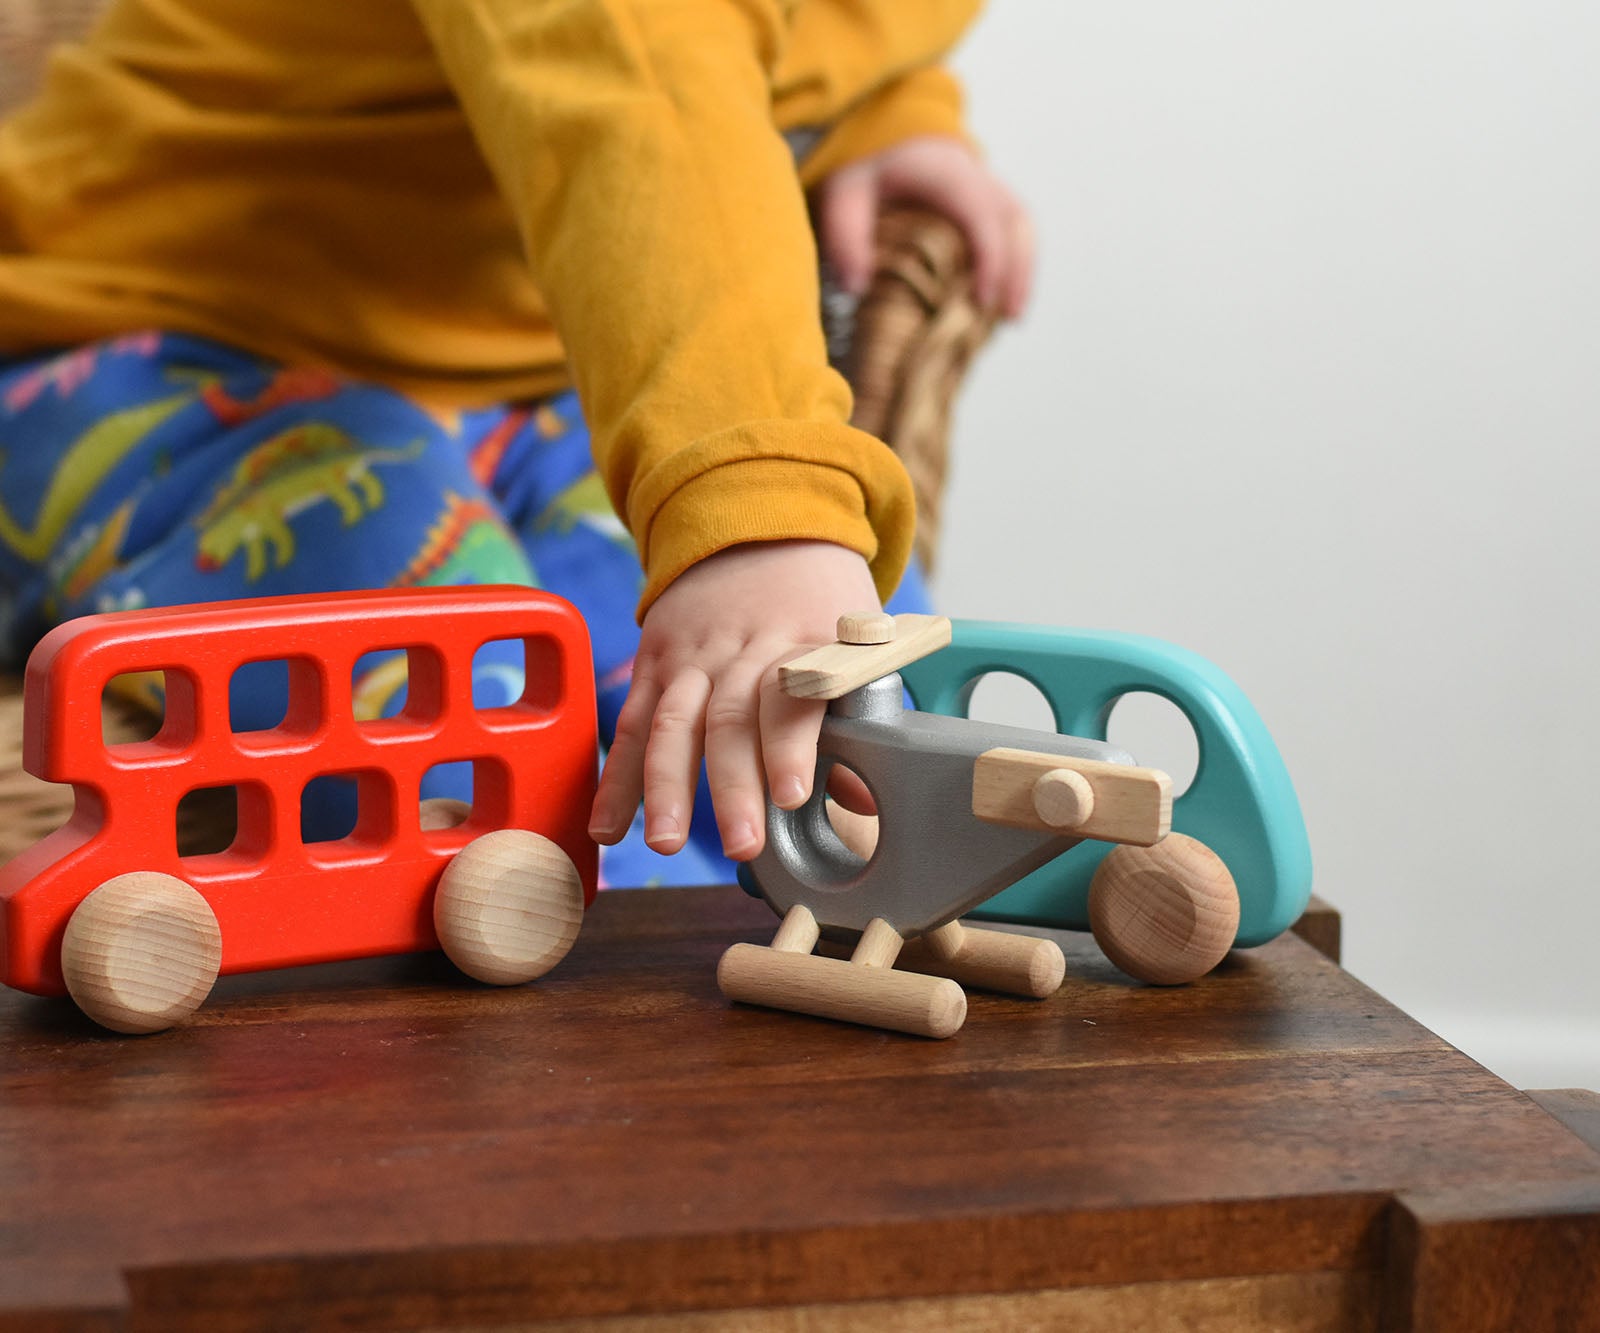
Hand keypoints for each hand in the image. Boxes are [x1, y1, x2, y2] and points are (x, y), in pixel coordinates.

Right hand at [587, 541, 880, 861]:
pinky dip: (617, 776)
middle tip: (741, 845)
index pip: (791, 695)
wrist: (761, 526)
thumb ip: (855, 720)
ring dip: (666, 787)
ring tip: (666, 843)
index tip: (791, 795)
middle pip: (729, 718)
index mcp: (803, 641)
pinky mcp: (655, 661)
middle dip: (731, 786)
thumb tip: (861, 802)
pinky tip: (609, 827)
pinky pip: (634, 722)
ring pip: (674, 721)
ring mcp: (692, 654)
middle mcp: (741, 647)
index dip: (788, 745)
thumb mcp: (858, 641)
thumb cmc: (820, 599)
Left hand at [812, 135, 1034, 318]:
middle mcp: (975, 174)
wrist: (881, 127)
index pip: (980, 214)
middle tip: (1010, 318)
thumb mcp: (843, 191)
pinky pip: (1013, 228)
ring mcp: (985, 184)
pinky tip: (1003, 296)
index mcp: (944, 171)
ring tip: (1013, 315)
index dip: (989, 257)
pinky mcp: (984, 197)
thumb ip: (846, 236)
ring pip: (1022, 224)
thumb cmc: (864, 160)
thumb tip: (856, 289)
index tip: (982, 300)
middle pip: (1015, 221)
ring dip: (1023, 269)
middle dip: (1018, 271)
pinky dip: (1016, 261)